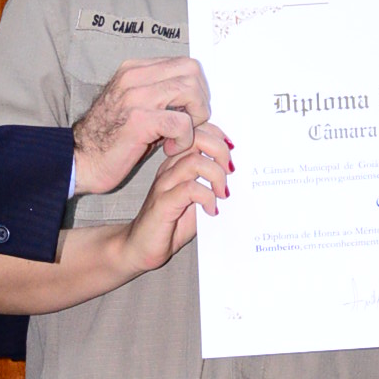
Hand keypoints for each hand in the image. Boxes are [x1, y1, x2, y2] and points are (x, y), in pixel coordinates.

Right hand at [71, 57, 211, 191]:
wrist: (80, 159)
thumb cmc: (108, 139)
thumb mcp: (136, 107)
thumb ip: (161, 96)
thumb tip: (194, 99)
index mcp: (134, 70)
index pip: (184, 64)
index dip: (196, 89)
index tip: (189, 112)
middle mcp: (134, 76)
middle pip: (192, 71)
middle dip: (200, 99)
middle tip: (190, 124)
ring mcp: (135, 96)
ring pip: (190, 90)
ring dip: (195, 117)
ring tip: (181, 136)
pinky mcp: (138, 120)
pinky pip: (180, 122)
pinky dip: (184, 138)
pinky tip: (170, 148)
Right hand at [120, 125, 230, 273]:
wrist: (141, 246)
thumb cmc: (170, 223)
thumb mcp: (198, 200)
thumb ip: (212, 184)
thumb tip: (237, 176)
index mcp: (177, 162)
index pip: (198, 131)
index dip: (219, 138)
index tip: (232, 156)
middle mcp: (169, 168)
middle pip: (197, 138)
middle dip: (220, 151)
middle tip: (230, 172)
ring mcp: (164, 184)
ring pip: (195, 161)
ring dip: (217, 176)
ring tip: (222, 194)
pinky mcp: (163, 203)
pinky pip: (190, 189)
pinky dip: (208, 198)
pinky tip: (211, 211)